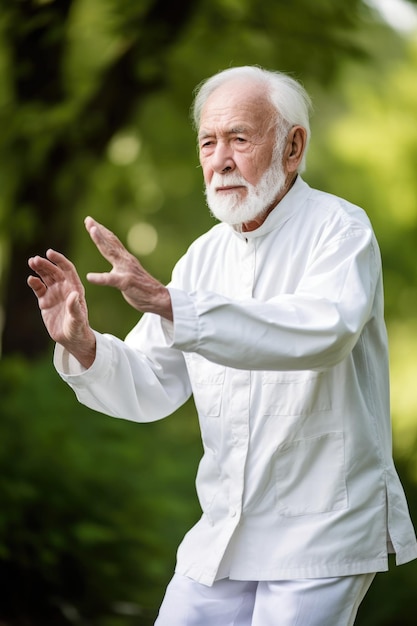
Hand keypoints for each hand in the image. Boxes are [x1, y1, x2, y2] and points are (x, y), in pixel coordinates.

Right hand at [27, 250, 95, 367]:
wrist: (71, 339)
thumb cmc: (78, 328)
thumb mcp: (78, 319)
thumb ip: (75, 307)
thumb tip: (73, 294)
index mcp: (75, 288)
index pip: (68, 269)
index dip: (59, 260)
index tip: (50, 253)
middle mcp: (65, 288)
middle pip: (54, 271)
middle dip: (46, 264)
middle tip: (35, 260)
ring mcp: (54, 294)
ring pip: (46, 277)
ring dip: (39, 269)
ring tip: (31, 262)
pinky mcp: (45, 301)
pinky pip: (39, 289)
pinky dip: (34, 283)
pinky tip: (30, 279)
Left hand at [84, 217, 172, 320]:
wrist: (159, 298)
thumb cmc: (143, 288)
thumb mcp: (129, 272)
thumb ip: (121, 264)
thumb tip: (114, 256)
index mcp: (125, 259)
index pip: (112, 242)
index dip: (101, 231)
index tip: (90, 221)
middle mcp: (126, 261)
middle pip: (110, 242)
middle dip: (98, 230)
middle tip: (88, 219)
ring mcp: (126, 270)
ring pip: (111, 252)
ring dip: (101, 240)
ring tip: (92, 230)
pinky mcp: (126, 282)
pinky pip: (111, 280)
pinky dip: (100, 278)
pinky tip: (90, 277)